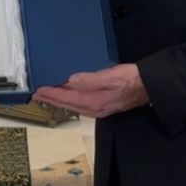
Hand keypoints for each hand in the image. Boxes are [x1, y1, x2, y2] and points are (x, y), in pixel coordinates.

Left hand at [34, 64, 148, 117]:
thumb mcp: (112, 76)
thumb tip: (71, 80)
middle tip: (36, 93)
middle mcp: (94, 109)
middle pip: (67, 104)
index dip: (51, 94)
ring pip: (72, 106)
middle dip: (50, 98)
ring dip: (58, 100)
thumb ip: (91, 80)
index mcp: (95, 101)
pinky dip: (69, 101)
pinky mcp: (102, 106)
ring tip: (46, 94)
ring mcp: (98, 109)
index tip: (38, 89)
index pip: (67, 98)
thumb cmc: (132, 80)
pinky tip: (66, 96)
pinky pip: (79, 105)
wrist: (149, 87)